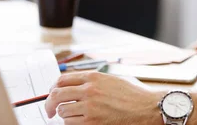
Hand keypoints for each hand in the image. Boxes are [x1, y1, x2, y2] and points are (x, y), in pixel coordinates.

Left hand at [45, 72, 161, 124]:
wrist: (147, 108)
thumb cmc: (134, 95)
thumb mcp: (114, 79)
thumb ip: (96, 80)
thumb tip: (78, 85)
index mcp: (94, 77)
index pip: (62, 80)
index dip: (53, 88)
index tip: (52, 95)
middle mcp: (89, 90)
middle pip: (56, 95)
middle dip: (49, 104)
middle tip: (49, 111)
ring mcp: (90, 107)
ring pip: (62, 112)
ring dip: (65, 115)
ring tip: (74, 116)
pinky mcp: (92, 123)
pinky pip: (70, 124)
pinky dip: (72, 124)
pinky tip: (81, 122)